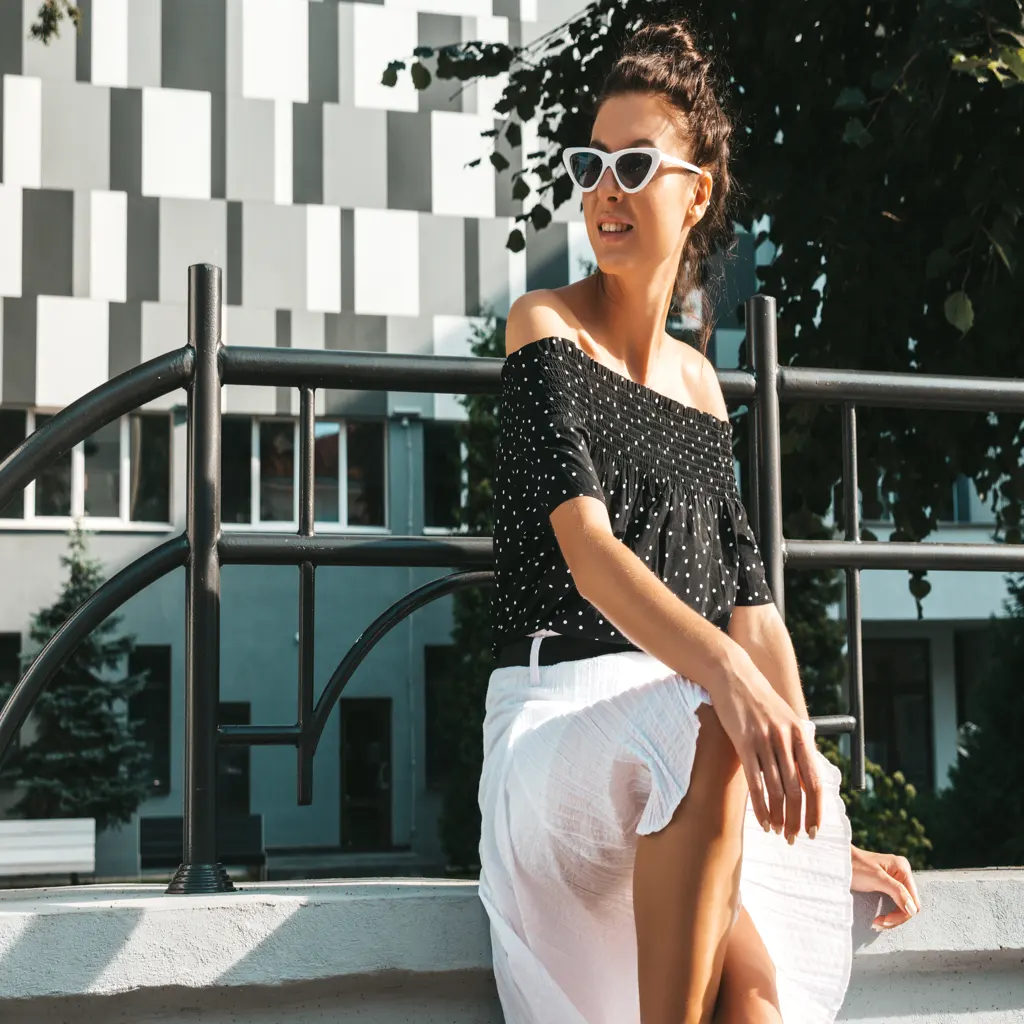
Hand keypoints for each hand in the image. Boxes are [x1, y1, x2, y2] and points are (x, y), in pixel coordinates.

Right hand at [710, 648, 820, 843]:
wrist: (733, 676)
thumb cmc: (758, 700)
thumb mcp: (785, 718)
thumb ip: (796, 744)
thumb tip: (804, 774)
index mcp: (801, 734)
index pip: (814, 780)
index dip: (816, 809)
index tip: (815, 829)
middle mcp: (786, 739)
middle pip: (797, 790)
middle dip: (798, 819)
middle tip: (795, 838)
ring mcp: (765, 741)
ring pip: (777, 790)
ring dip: (780, 817)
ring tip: (780, 833)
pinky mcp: (743, 743)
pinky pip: (755, 782)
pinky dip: (761, 806)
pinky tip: (763, 821)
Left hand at [850, 845, 921, 929]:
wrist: (837, 861)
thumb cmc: (854, 865)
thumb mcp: (876, 878)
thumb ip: (897, 891)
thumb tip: (913, 909)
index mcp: (903, 868)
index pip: (913, 901)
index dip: (902, 914)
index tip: (885, 920)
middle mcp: (902, 873)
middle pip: (909, 905)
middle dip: (895, 917)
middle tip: (878, 923)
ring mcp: (896, 880)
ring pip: (903, 907)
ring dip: (892, 918)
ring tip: (877, 923)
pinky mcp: (888, 886)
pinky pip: (895, 904)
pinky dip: (888, 914)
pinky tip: (879, 919)